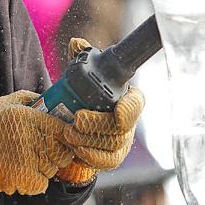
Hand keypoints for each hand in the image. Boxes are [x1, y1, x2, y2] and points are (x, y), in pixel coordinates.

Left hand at [55, 37, 145, 183]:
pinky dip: (91, 156)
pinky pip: (107, 161)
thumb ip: (81, 58)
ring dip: (89, 139)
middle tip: (75, 120)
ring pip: (112, 145)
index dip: (130, 107)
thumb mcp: (81, 77)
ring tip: (68, 133)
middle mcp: (128, 121)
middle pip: (121, 127)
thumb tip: (76, 43)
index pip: (136, 102)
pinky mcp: (111, 158)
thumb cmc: (84, 97)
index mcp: (126, 99)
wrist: (74, 126)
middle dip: (98, 124)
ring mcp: (121, 141)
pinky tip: (76, 149)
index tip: (116, 109)